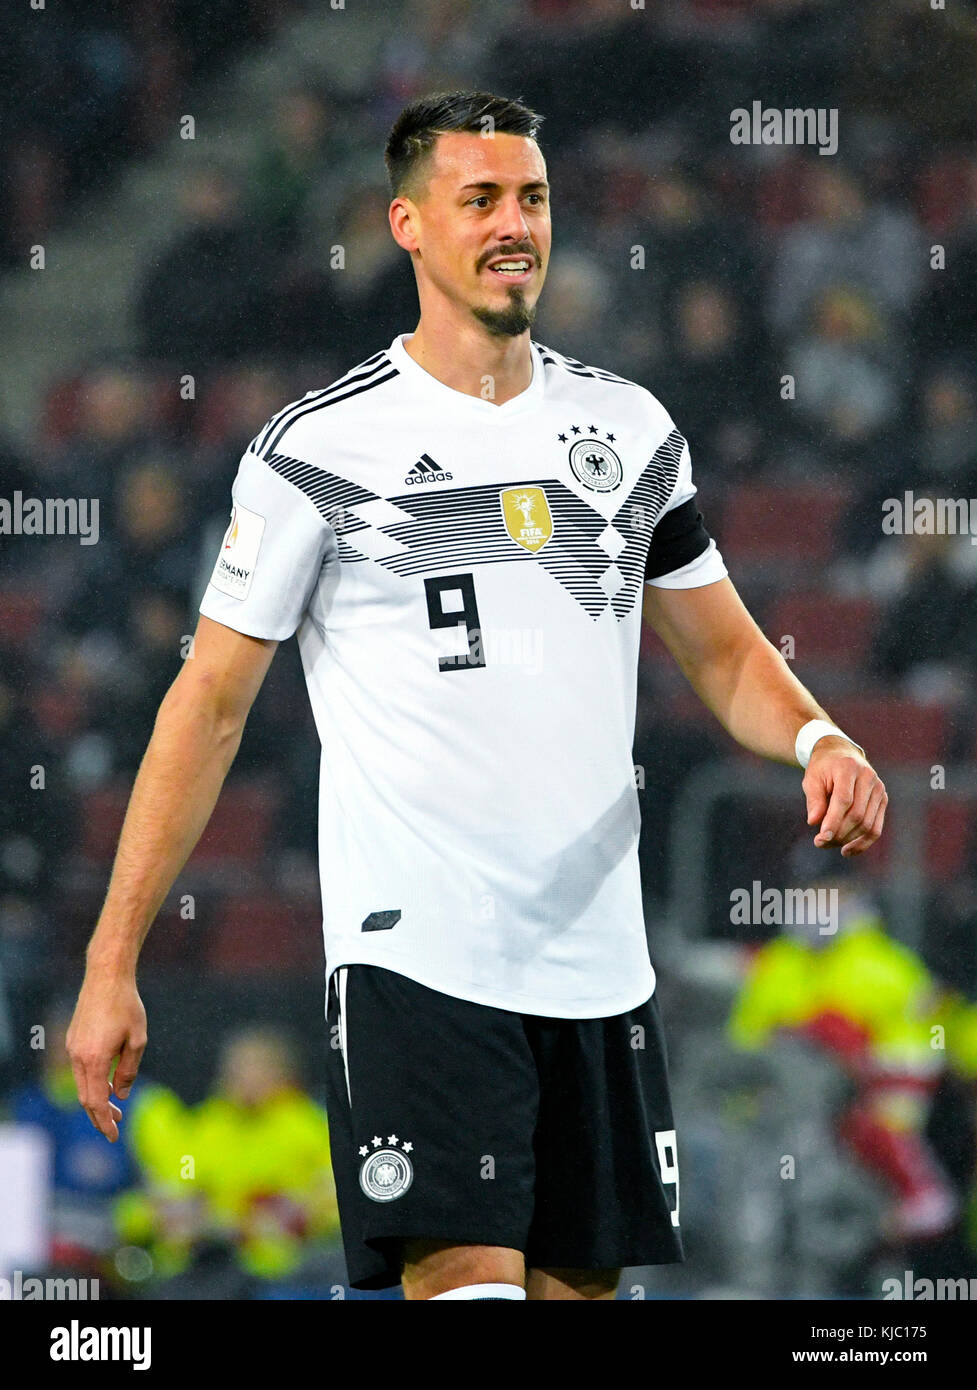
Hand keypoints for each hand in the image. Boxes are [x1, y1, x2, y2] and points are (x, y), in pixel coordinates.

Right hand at [66, 970, 146, 1141]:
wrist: (106, 977)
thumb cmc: (126, 1006)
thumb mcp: (138, 1039)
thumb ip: (128, 1070)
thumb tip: (121, 1095)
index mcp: (94, 1059)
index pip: (97, 1102)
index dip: (105, 1122)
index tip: (114, 1136)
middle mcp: (78, 1056)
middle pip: (86, 1097)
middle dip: (99, 1116)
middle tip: (116, 1126)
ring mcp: (72, 1048)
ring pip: (81, 1084)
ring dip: (96, 1098)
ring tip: (114, 1107)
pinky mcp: (73, 1040)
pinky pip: (80, 1069)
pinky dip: (92, 1082)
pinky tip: (107, 1082)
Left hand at [803, 737, 886, 856]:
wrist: (840, 754)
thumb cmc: (823, 768)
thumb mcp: (812, 779)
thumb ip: (814, 800)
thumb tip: (814, 822)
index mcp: (849, 768)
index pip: (844, 800)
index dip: (833, 822)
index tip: (821, 838)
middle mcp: (868, 777)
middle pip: (857, 815)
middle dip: (839, 833)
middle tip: (820, 843)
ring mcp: (879, 789)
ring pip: (867, 824)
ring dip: (848, 840)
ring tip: (830, 845)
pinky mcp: (883, 800)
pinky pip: (876, 828)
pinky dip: (863, 843)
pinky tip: (847, 851)